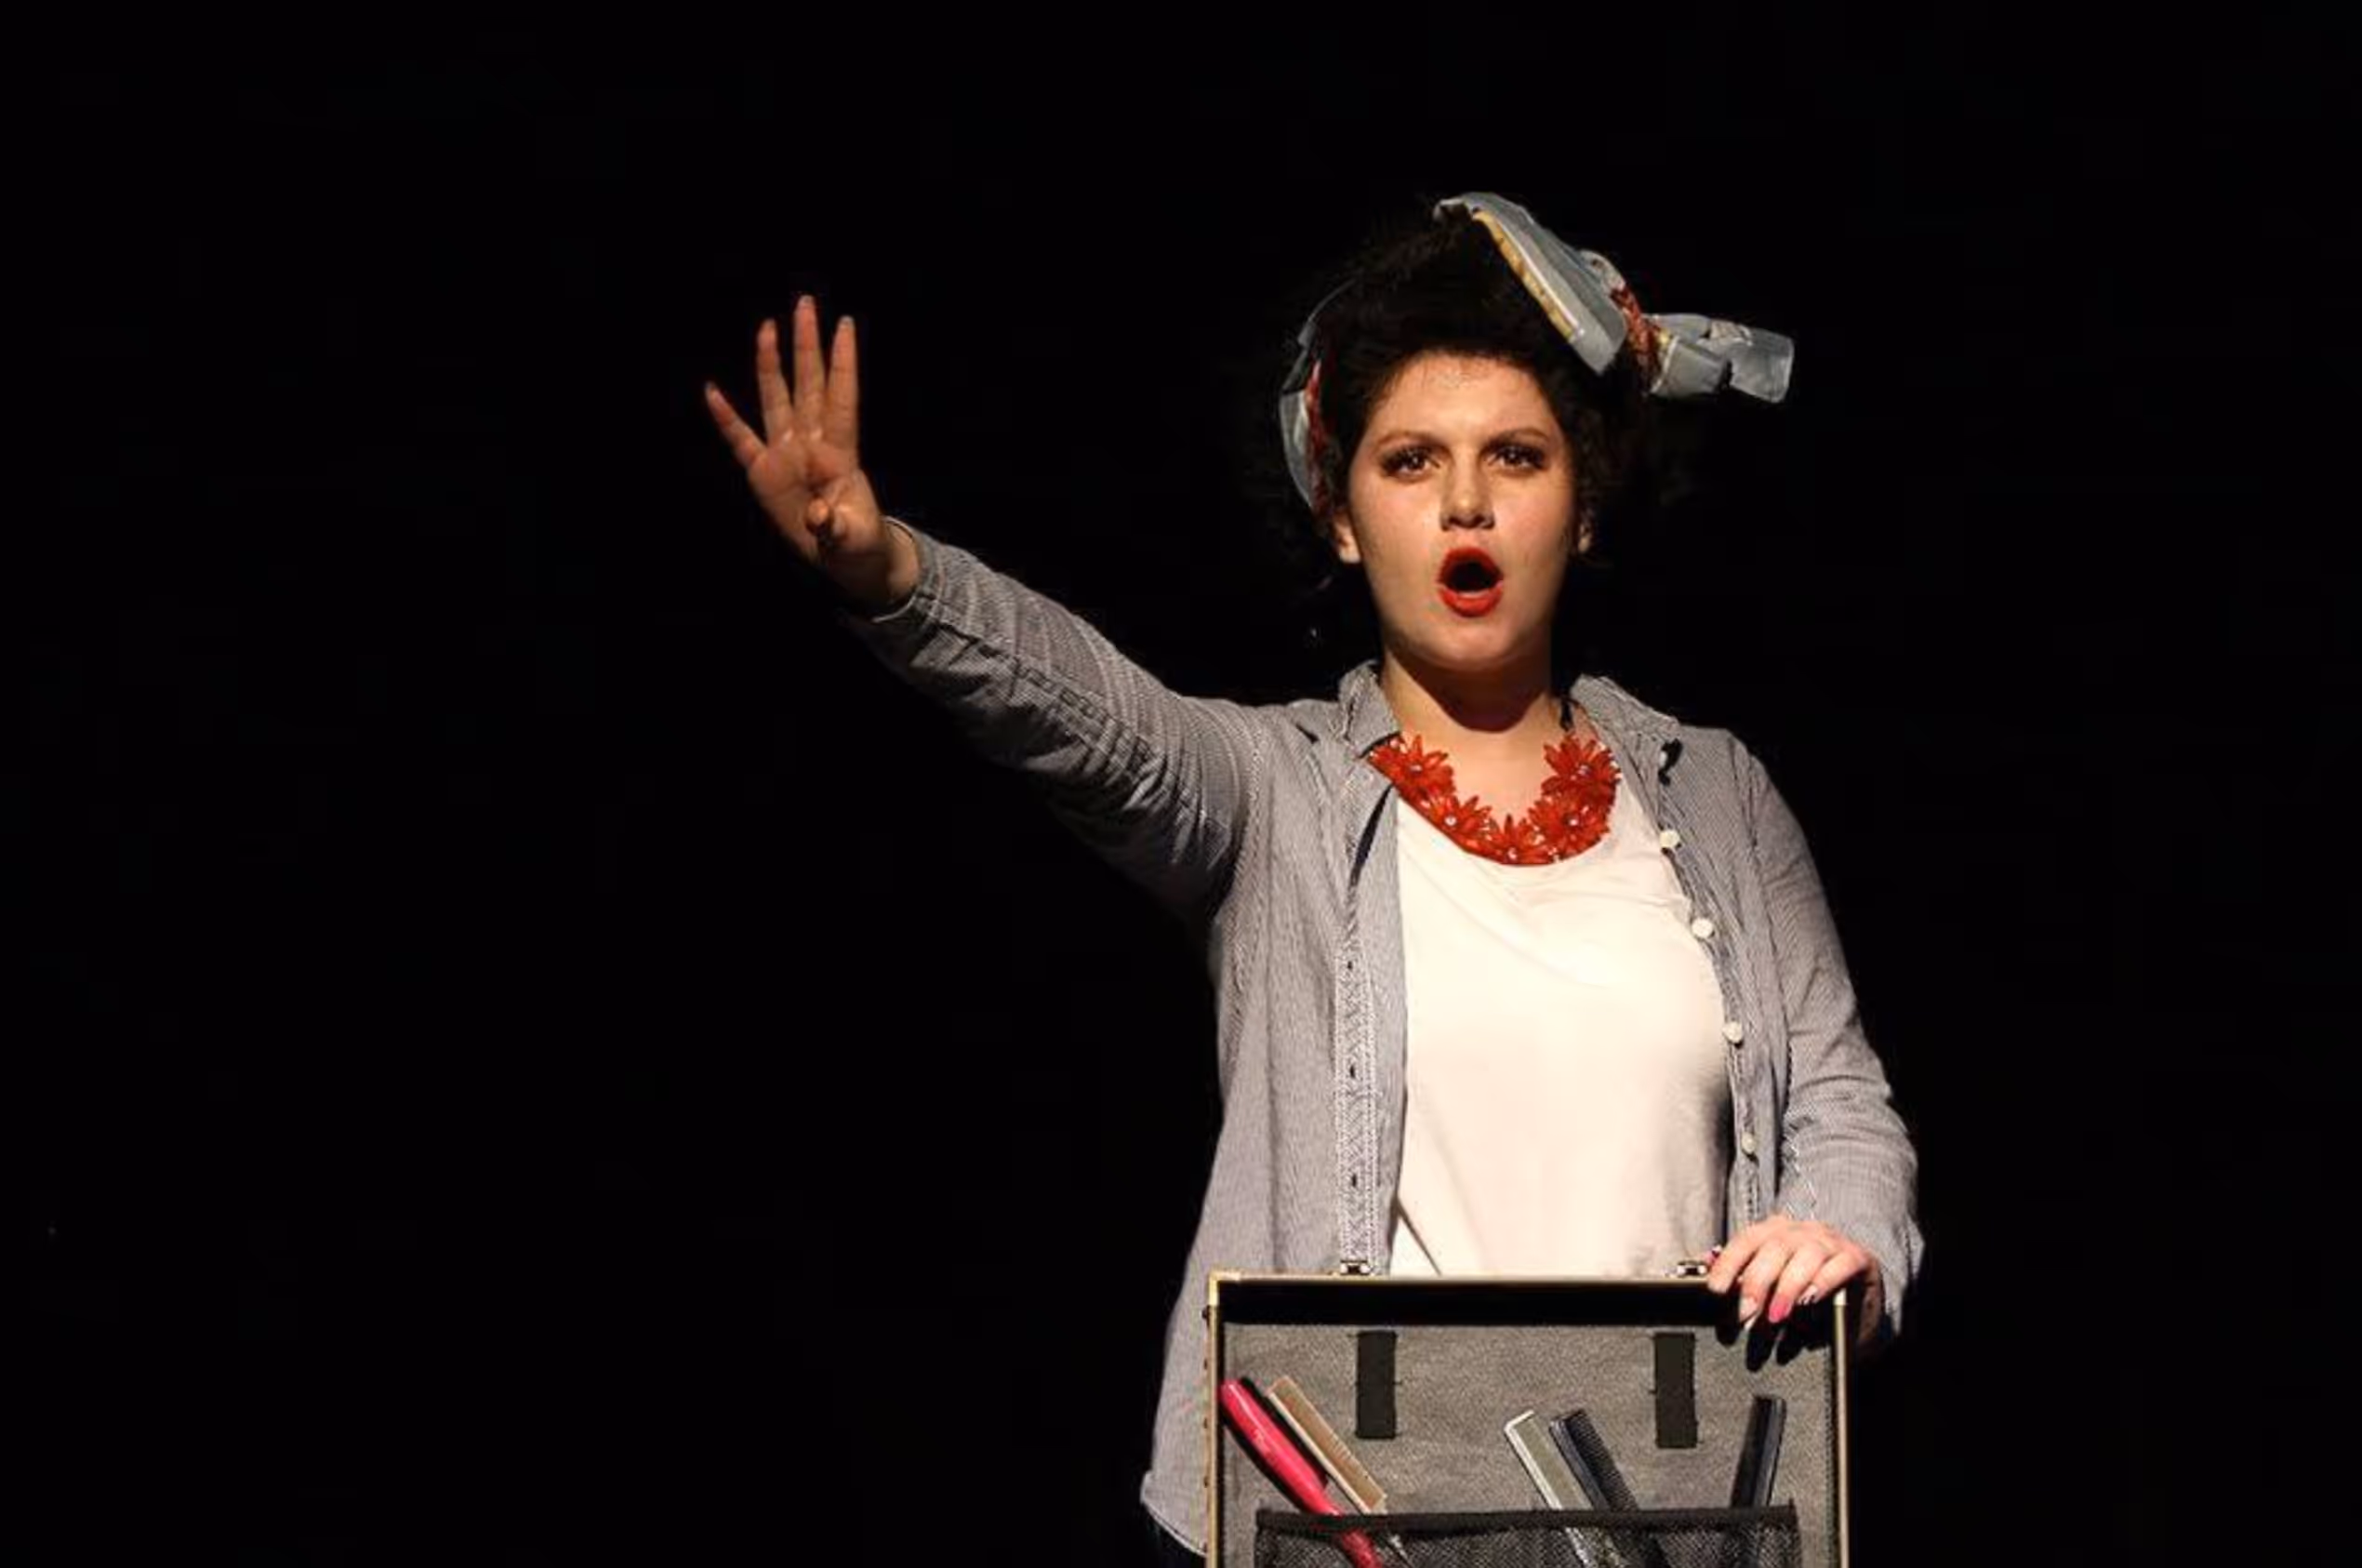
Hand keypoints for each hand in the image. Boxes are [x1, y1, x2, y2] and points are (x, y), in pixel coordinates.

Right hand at [705, 294, 909, 608]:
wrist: (845, 559)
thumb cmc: (858, 542)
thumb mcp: (851, 538)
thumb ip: (834, 526)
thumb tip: (818, 515)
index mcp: (840, 454)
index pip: (842, 398)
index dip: (843, 363)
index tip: (843, 325)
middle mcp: (812, 443)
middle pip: (809, 385)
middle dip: (806, 345)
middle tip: (805, 303)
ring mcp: (786, 454)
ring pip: (777, 399)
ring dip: (772, 365)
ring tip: (768, 327)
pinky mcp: (763, 473)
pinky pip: (741, 440)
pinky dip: (726, 417)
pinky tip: (712, 392)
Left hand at [1704, 1215, 1883, 1347]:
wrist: (1859, 1304)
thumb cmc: (1808, 1294)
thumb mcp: (1773, 1286)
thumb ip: (1742, 1276)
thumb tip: (1706, 1269)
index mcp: (1777, 1231)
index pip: (1747, 1240)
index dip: (1729, 1263)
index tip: (1716, 1289)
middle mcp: (1803, 1231)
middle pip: (1774, 1247)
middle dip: (1756, 1282)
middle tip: (1746, 1313)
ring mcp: (1832, 1242)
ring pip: (1806, 1254)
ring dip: (1787, 1287)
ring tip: (1776, 1315)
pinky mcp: (1858, 1258)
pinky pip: (1840, 1264)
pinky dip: (1823, 1281)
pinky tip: (1810, 1298)